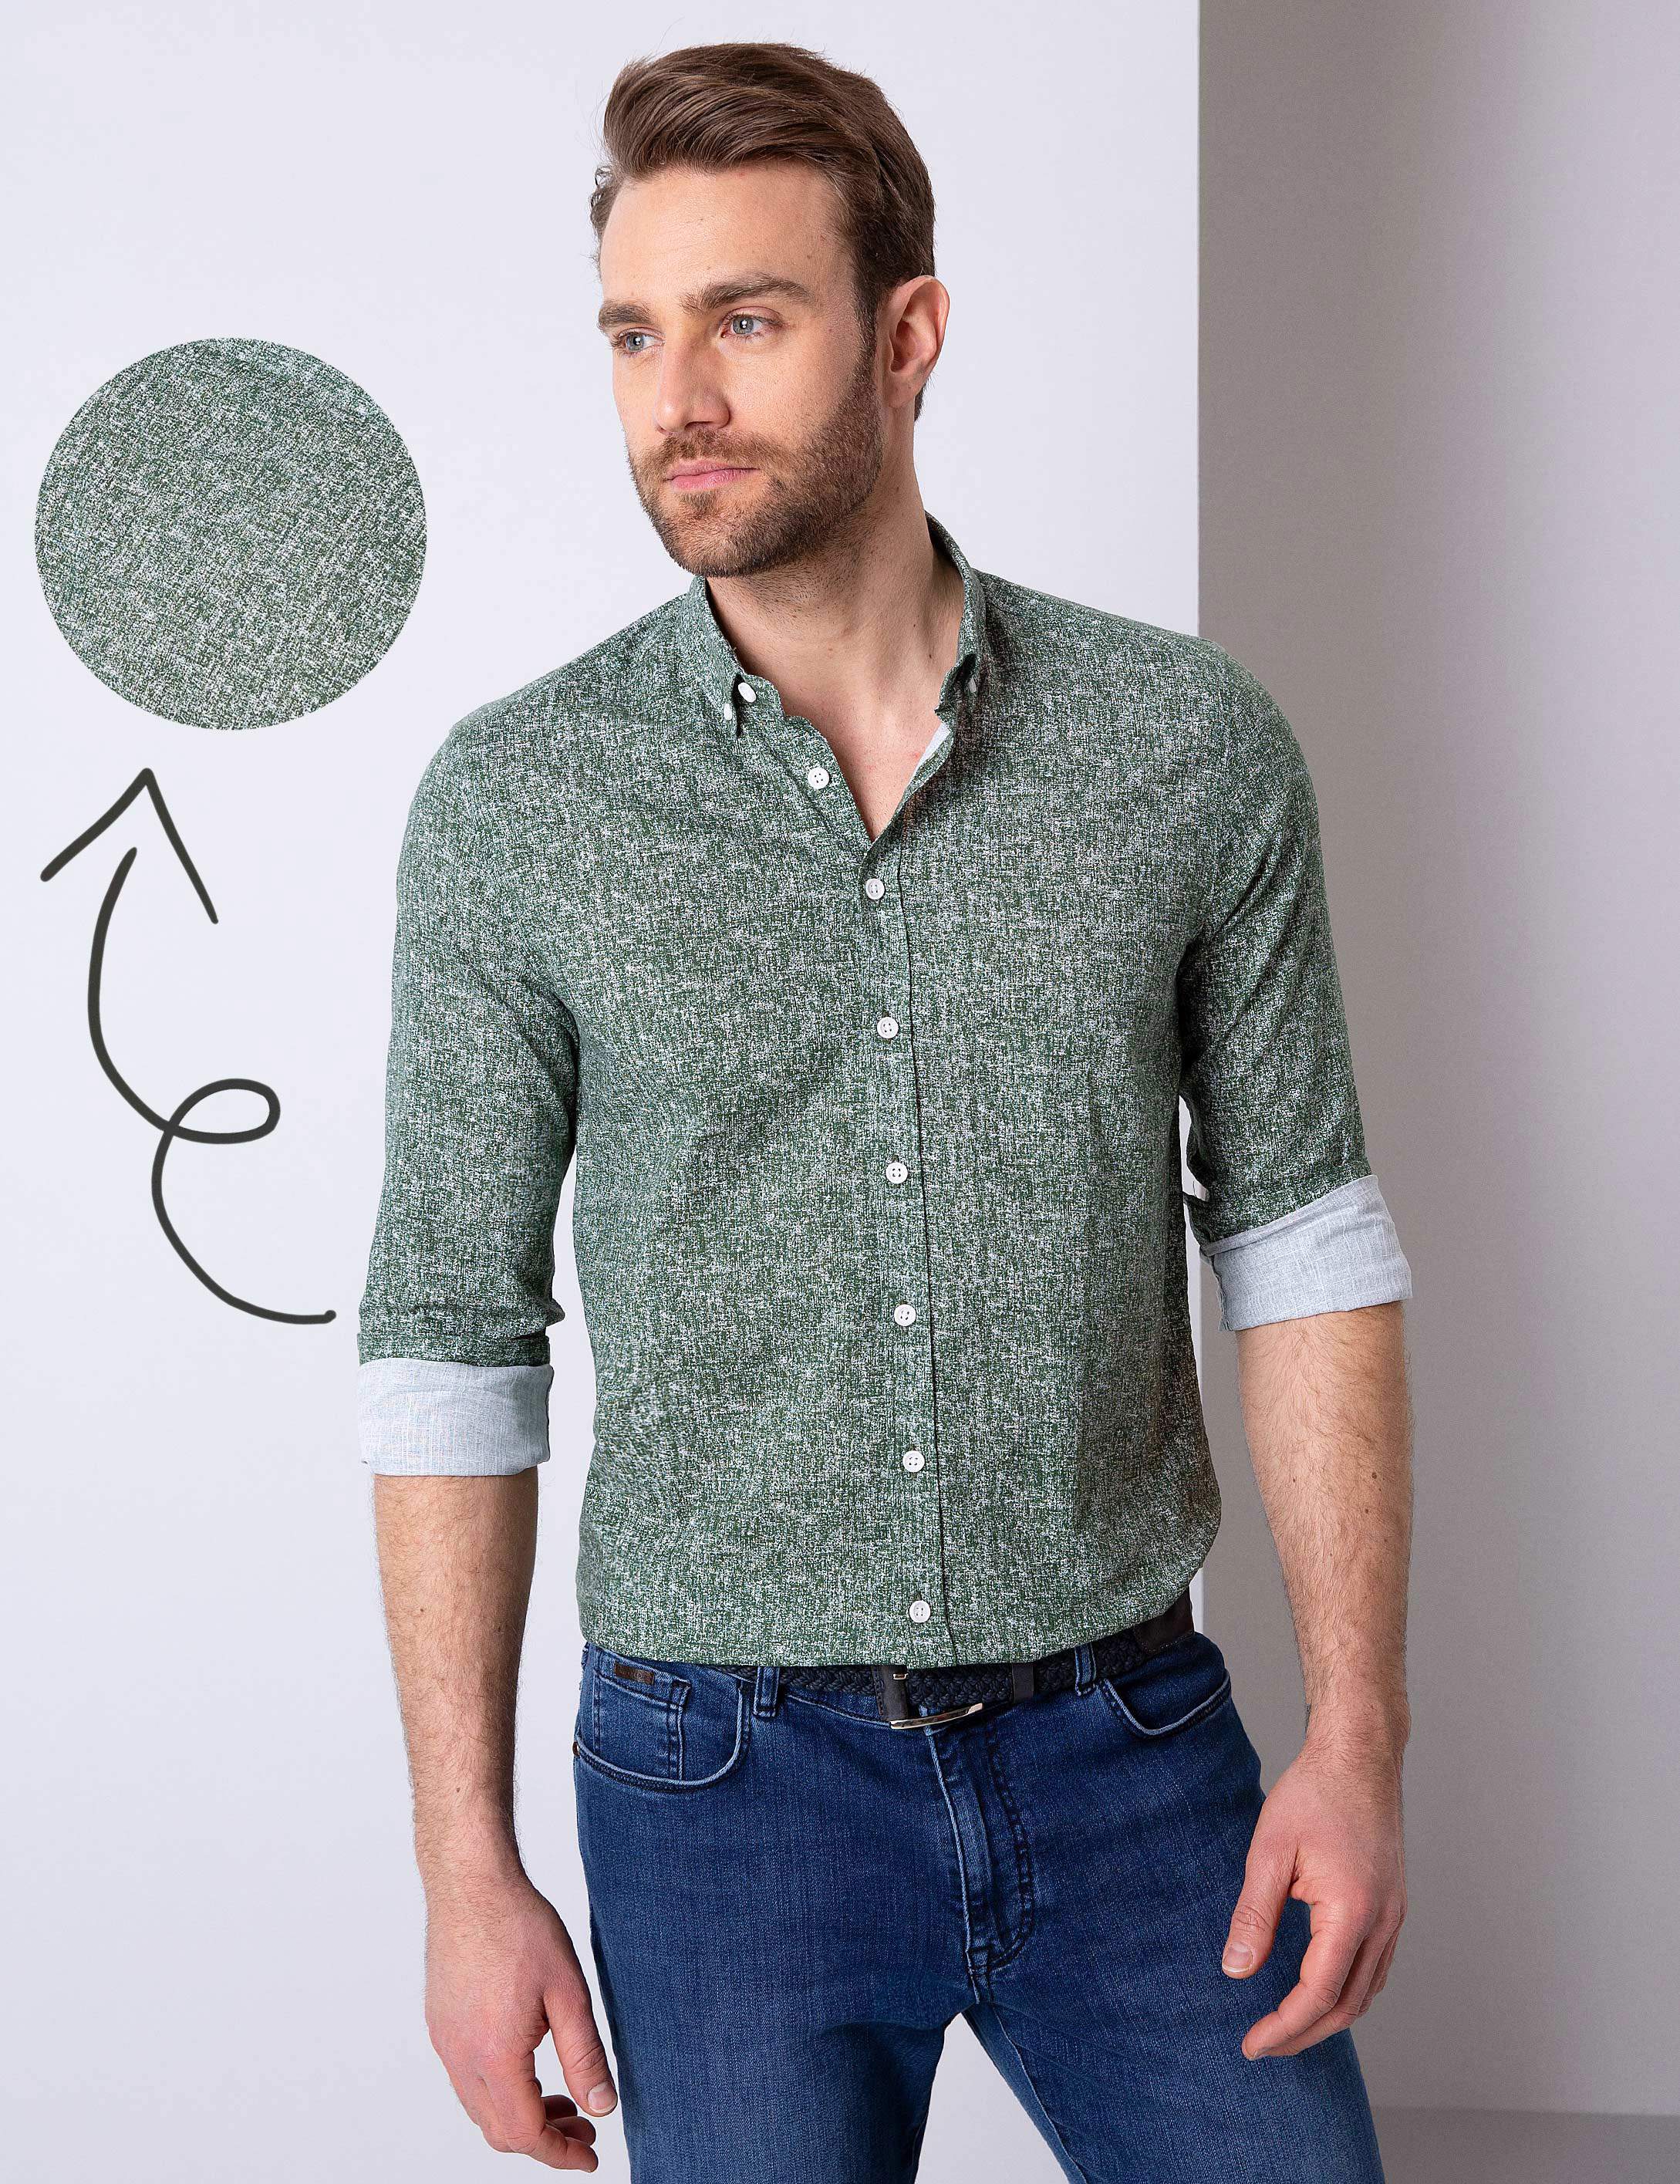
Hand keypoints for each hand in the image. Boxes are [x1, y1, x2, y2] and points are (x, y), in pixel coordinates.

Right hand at [424, 1867, 616, 2168]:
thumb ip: (585, 2055)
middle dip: (544, 2138)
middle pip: (499, 2130)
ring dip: (521, 2115)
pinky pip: (467, 2079)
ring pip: (481, 2108)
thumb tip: (602, 2106)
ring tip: (562, 2098)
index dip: (560, 2153)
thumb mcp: (568, 1992)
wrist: (471, 1883)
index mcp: (494, 2055)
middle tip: (584, 2125)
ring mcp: (445, 2041)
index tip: (589, 2156)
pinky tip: (529, 2065)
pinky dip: (500, 2090)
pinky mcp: (440, 2024)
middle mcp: (461, 2057)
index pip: (526, 2132)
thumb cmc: (519, 1926)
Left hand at [1219, 1732, 1406, 2058]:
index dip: (1284, 2027)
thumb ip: (1254, 1915)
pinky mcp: (1392, 1906)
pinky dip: (1346, 1991)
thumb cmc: (1314, 1793)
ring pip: (1366, 1991)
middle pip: (1349, 2006)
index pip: (1319, 1994)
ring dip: (1327, 2017)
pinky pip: (1374, 1967)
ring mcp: (1394, 1916)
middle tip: (1262, 2046)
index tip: (1251, 2045)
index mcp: (1353, 1912)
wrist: (1360, 1755)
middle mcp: (1383, 1923)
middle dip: (1304, 2034)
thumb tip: (1236, 1971)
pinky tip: (1317, 1988)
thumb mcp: (1270, 1851)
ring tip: (1284, 2026)